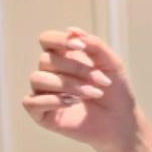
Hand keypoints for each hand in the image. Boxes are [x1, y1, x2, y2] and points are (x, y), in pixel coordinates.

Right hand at [20, 26, 138, 151]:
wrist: (120, 121)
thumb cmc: (116, 91)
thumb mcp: (111, 63)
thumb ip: (94, 44)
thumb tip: (72, 30)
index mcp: (64, 57)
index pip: (47, 39)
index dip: (59, 40)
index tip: (80, 47)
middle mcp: (50, 72)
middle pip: (46, 59)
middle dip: (77, 69)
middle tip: (102, 81)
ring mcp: (43, 92)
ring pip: (38, 78)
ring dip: (68, 85)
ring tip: (93, 94)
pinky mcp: (40, 113)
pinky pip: (31, 101)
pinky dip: (52, 100)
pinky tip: (73, 103)